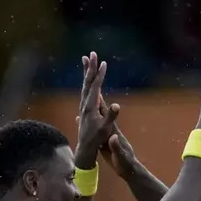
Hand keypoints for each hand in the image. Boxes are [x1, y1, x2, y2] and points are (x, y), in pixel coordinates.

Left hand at [75, 52, 119, 168]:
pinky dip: (88, 81)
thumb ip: (111, 116)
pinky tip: (88, 79)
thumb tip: (116, 105)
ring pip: (85, 84)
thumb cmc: (97, 139)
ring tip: (86, 60)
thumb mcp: (106, 128)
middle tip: (91, 53)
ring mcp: (83, 105)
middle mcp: (85, 103)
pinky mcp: (84, 108)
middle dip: (90, 67)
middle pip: (87, 81)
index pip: (95, 86)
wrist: (86, 147)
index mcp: (90, 106)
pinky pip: (86, 90)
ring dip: (87, 71)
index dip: (99, 74)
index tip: (103, 63)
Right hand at [76, 95, 136, 178]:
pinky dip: (90, 125)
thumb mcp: (120, 156)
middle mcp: (111, 132)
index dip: (102, 106)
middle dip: (97, 104)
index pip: (107, 117)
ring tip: (87, 102)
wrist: (129, 171)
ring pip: (99, 122)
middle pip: (103, 115)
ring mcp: (108, 137)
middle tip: (92, 90)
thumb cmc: (126, 164)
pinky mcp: (105, 143)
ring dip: (94, 112)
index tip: (97, 93)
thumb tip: (113, 138)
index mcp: (114, 134)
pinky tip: (86, 123)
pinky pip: (96, 131)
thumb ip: (116, 147)